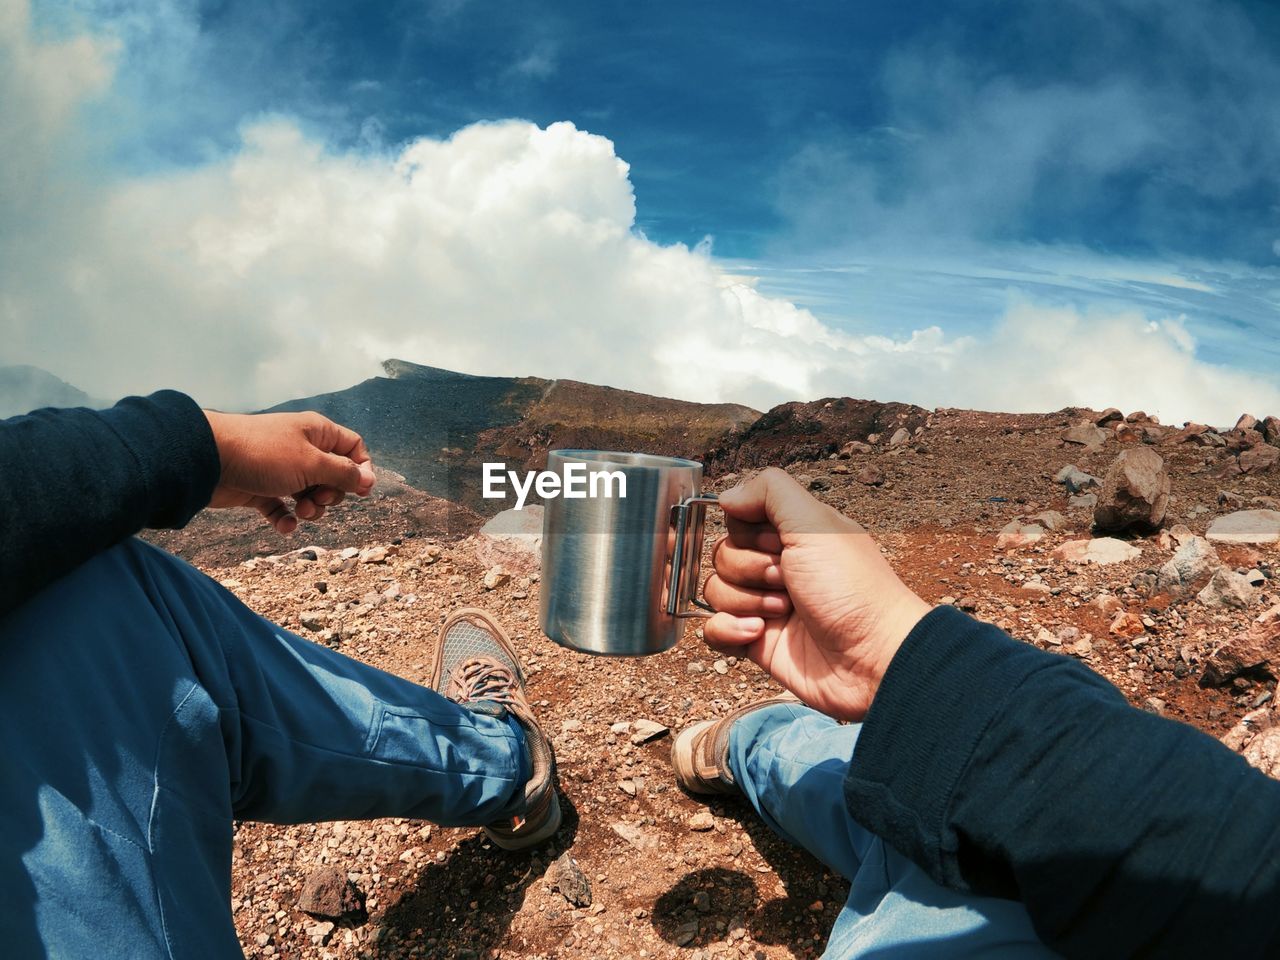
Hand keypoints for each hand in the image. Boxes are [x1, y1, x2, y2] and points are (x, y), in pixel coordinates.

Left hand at [203, 410, 375, 533]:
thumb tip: (369, 480)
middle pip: (333, 476)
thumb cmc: (263, 454)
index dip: (361, 469)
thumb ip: (343, 473)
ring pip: (310, 494)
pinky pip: (283, 508)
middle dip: (331, 494)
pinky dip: (287, 519)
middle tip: (317, 498)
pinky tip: (285, 526)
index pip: (353, 447)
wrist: (208, 459)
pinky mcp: (261, 488)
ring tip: (300, 510)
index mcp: (317, 433)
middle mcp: (301, 449)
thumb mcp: (312, 463)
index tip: (359, 491)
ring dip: (311, 509)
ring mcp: (281, 469)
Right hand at [702, 467, 929, 720]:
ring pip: (716, 590)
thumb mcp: (815, 524)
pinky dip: (729, 630)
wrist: (872, 659)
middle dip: (750, 568)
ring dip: (746, 600)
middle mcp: (778, 566)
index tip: (778, 542)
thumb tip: (728, 495)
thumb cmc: (853, 588)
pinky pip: (713, 629)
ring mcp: (765, 605)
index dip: (749, 530)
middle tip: (786, 580)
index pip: (739, 518)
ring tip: (783, 612)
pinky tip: (758, 634)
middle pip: (723, 554)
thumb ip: (770, 492)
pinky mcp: (756, 641)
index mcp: (794, 534)